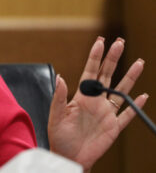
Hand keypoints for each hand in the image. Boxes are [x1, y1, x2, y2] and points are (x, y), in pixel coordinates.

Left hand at [47, 37, 148, 170]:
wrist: (68, 156)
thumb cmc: (59, 136)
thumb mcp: (56, 116)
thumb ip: (59, 97)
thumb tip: (60, 77)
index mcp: (81, 96)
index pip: (90, 72)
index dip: (95, 57)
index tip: (100, 42)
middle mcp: (95, 101)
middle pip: (107, 75)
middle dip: (113, 59)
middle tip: (120, 43)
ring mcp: (106, 113)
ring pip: (121, 91)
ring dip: (130, 77)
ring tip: (138, 62)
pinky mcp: (114, 127)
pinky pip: (127, 114)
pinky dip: (136, 106)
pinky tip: (142, 95)